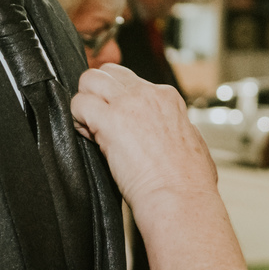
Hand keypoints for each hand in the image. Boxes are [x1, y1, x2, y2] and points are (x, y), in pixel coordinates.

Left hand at [71, 64, 217, 210]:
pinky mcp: (110, 120)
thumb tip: (169, 132)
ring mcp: (128, 104)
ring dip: (84, 102)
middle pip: (106, 72)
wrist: (180, 197)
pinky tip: (87, 137)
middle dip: (96, 93)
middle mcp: (147, 94)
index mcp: (167, 98)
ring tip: (90, 127)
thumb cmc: (189, 182)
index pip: (128, 80)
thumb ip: (175, 130)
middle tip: (96, 119)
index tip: (116, 122)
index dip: (115, 100)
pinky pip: (79, 104)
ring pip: (89, 79)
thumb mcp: (192, 143)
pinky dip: (76, 120)